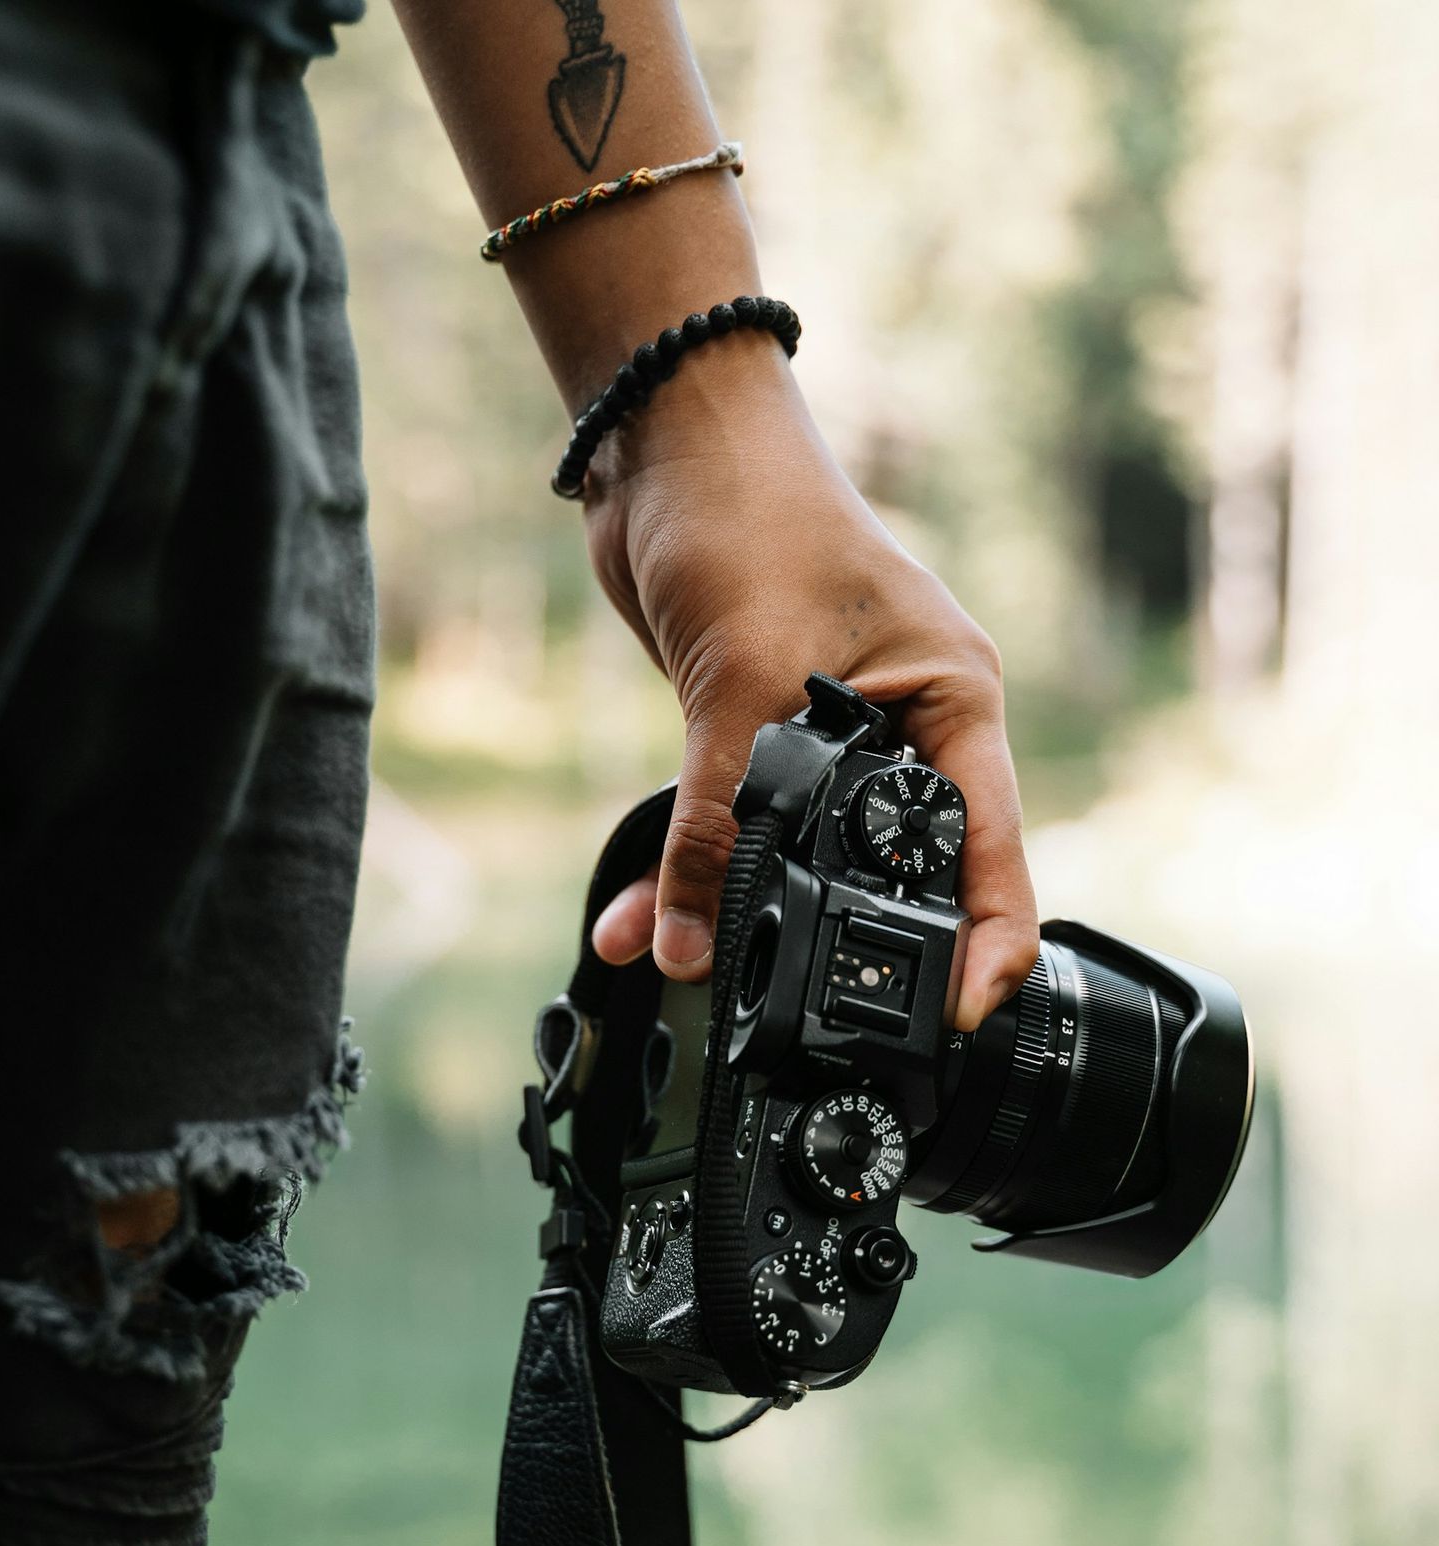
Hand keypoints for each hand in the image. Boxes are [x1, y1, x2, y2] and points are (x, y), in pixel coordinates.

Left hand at [582, 333, 1038, 1031]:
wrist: (664, 446)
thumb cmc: (749, 517)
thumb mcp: (742, 683)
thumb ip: (716, 822)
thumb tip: (685, 943)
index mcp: (951, 703)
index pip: (989, 848)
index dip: (984, 941)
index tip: (958, 1017)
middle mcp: (905, 727)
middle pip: (896, 869)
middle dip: (847, 945)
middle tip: (814, 1019)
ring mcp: (833, 734)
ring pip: (801, 858)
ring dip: (739, 917)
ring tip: (691, 977)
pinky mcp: (759, 735)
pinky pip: (735, 829)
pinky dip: (687, 872)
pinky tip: (636, 923)